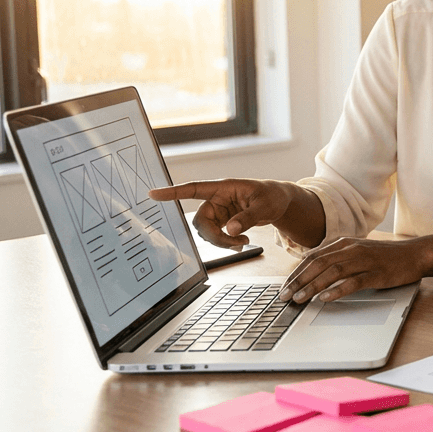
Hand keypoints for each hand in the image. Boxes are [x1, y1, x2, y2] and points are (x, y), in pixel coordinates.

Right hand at [150, 179, 293, 248]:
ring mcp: (218, 212)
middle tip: (236, 243)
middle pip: (200, 221)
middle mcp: (216, 199)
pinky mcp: (221, 222)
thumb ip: (248, 217)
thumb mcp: (265, 205)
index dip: (173, 192)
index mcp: (223, 188)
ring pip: (206, 231)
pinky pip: (214, 236)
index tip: (153, 193)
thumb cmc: (272, 196)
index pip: (194, 188)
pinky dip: (225, 243)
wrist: (279, 203)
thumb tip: (231, 230)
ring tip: (243, 242)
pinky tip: (240, 243)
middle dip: (214, 236)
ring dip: (221, 242)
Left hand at [279, 237, 422, 303]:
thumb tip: (312, 268)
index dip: (297, 272)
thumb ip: (337, 257)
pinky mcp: (376, 273)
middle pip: (319, 264)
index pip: (313, 257)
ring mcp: (364, 260)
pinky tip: (326, 298)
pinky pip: (353, 282)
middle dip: (299, 281)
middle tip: (285, 296)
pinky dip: (337, 290)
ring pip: (332, 272)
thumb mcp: (358, 251)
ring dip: (313, 286)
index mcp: (345, 243)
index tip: (285, 287)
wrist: (415, 254)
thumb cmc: (385, 256)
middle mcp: (352, 249)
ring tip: (300, 299)